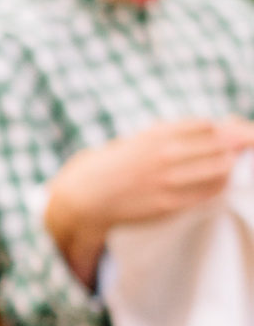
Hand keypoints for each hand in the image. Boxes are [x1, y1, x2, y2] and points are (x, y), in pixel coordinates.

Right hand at [46, 118, 253, 284]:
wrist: (88, 195)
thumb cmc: (121, 164)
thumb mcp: (145, 138)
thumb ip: (182, 130)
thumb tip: (228, 122)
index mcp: (157, 135)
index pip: (209, 126)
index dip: (227, 130)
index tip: (232, 136)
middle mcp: (164, 155)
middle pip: (220, 145)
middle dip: (233, 146)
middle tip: (237, 150)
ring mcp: (166, 181)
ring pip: (220, 167)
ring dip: (228, 165)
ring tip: (224, 166)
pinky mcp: (167, 204)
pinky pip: (209, 191)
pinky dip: (219, 184)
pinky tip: (216, 182)